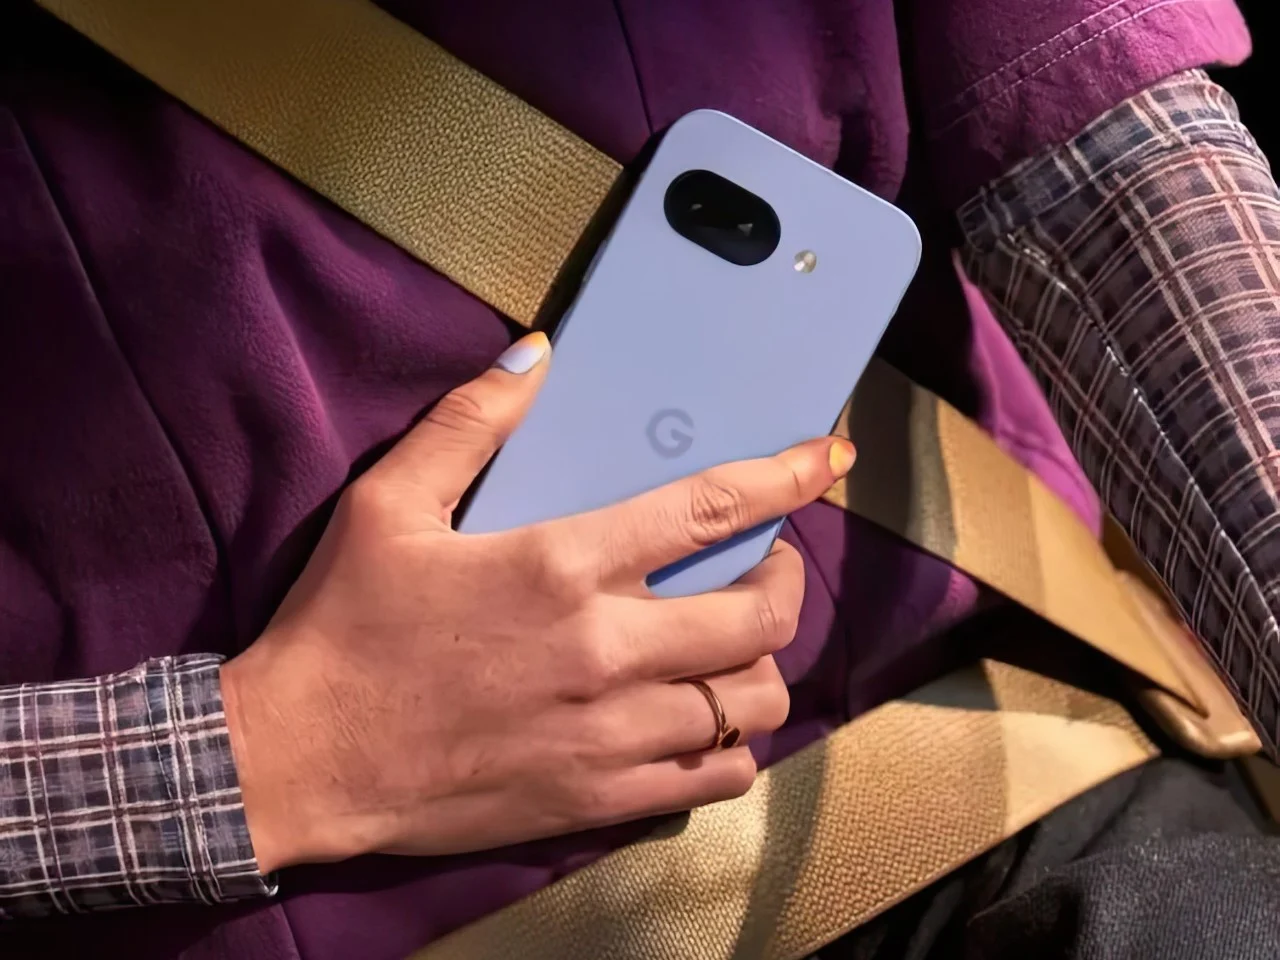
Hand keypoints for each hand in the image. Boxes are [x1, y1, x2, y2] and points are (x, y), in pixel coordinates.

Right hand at [221, 331, 855, 871]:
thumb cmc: (343, 627)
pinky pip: (717, 778)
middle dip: (789, 579)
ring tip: (736, 646)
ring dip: (764, 666)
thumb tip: (536, 352)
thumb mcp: (387, 504)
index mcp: (562, 566)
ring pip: (754, 704)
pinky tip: (705, 721)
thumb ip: (469, 421)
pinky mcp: (602, 800)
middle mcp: (607, 651)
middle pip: (762, 616)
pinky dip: (734, 745)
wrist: (300, 761)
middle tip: (770, 563)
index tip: (828, 458)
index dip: (787, 478)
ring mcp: (613, 735)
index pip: (711, 510)